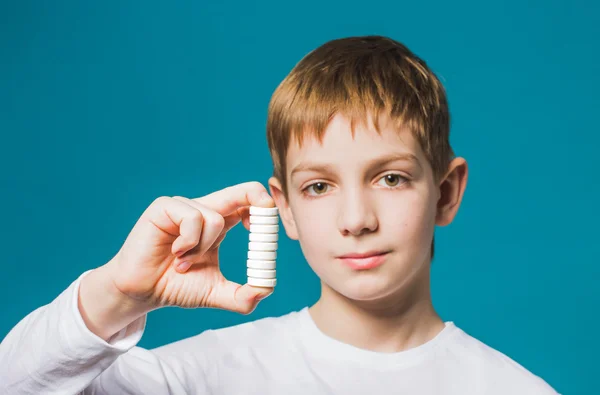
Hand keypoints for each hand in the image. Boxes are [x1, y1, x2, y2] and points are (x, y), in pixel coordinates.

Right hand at [103, 182, 275, 313]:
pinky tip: (174, 253)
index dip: (266, 215)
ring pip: (215, 217)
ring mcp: (185, 206)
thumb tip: (266, 290)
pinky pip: (193, 218)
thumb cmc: (176, 286)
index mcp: (221, 223)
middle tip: (255, 230)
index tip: (264, 237)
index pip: (252, 203)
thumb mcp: (215, 293)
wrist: (142, 292)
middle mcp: (206, 210)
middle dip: (260, 204)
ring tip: (184, 262)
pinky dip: (188, 242)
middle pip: (246, 190)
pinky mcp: (164, 207)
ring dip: (204, 247)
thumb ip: (242, 297)